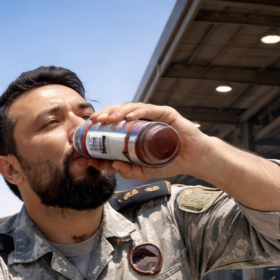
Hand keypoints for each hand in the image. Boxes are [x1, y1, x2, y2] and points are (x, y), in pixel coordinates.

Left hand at [85, 103, 217, 181]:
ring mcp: (152, 116)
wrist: (193, 159)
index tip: (86, 137)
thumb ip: (129, 171)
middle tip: (93, 122)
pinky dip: (137, 111)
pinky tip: (128, 116)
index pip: (112, 127)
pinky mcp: (166, 114)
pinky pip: (149, 109)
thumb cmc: (168, 162)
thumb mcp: (144, 171)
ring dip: (117, 111)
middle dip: (104, 115)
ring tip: (107, 118)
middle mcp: (141, 121)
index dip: (98, 130)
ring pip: (131, 108)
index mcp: (133, 132)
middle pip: (118, 113)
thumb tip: (112, 166)